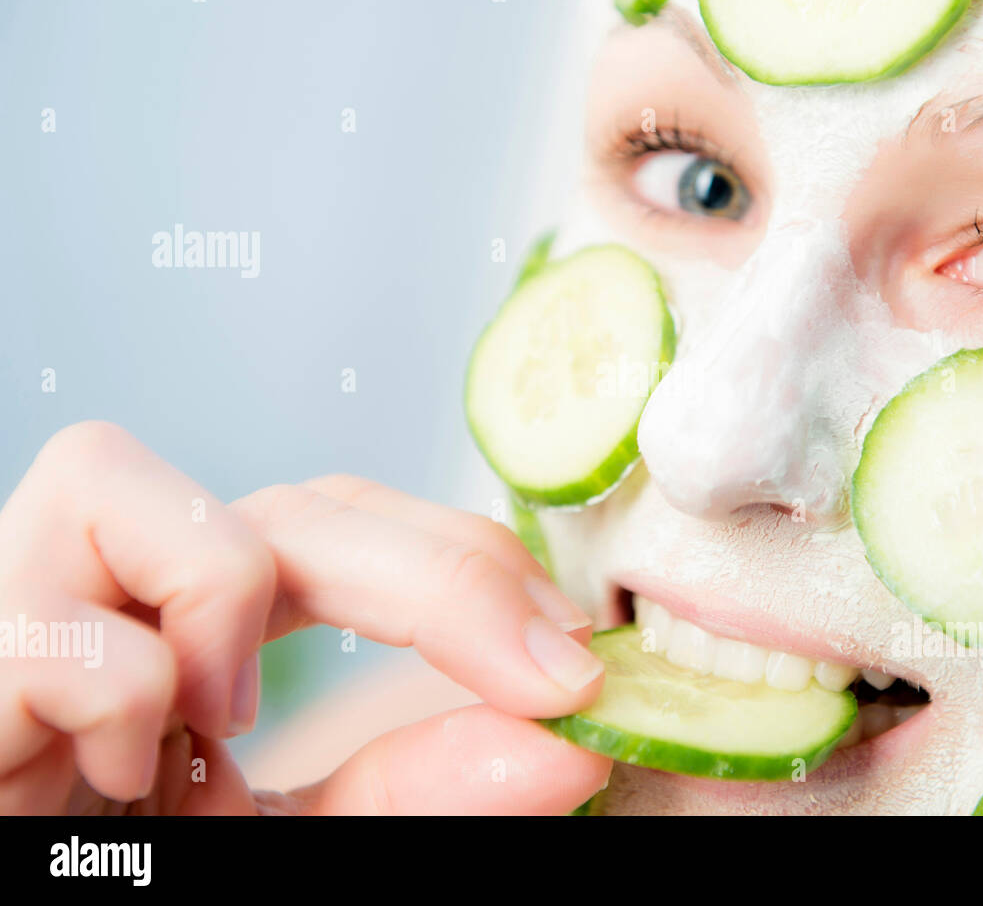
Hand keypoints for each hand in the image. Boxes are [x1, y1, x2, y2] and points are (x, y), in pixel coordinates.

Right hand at [0, 421, 610, 813]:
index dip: (464, 561)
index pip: (338, 520)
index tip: (569, 656)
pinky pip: (56, 627)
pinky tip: (121, 778)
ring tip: (219, 724)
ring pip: (111, 476)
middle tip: (538, 673)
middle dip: (435, 573)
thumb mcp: (303, 837)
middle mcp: (107, 591)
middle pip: (279, 496)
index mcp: (191, 625)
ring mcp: (15, 610)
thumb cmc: (145, 869)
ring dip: (218, 597)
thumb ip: (412, 788)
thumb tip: (568, 742)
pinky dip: (121, 698)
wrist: (39, 902)